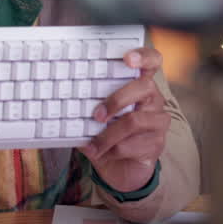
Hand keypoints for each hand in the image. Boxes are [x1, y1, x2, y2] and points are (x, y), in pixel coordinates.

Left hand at [79, 47, 169, 192]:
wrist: (119, 167)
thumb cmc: (106, 133)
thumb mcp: (95, 117)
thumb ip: (87, 107)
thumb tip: (64, 102)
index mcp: (138, 84)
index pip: (152, 61)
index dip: (143, 56)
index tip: (128, 58)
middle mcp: (153, 98)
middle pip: (144, 87)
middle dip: (116, 99)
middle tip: (96, 115)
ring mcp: (158, 121)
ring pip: (134, 120)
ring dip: (107, 134)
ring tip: (92, 144)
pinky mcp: (157, 143)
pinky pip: (132, 144)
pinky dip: (111, 150)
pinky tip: (99, 152)